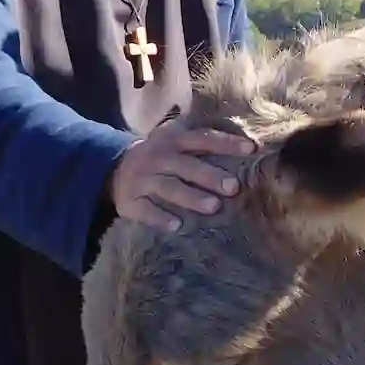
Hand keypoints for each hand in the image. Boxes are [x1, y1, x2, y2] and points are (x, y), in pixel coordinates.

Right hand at [108, 121, 255, 232]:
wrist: (114, 170)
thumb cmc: (160, 156)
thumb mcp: (175, 141)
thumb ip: (202, 142)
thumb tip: (247, 145)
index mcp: (173, 140)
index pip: (202, 139)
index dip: (226, 143)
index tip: (250, 149)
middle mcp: (158, 157)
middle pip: (186, 167)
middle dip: (210, 176)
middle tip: (234, 187)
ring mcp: (142, 180)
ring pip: (169, 188)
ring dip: (191, 197)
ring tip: (213, 207)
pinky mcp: (130, 202)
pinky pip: (146, 210)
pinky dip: (160, 218)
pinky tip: (177, 225)